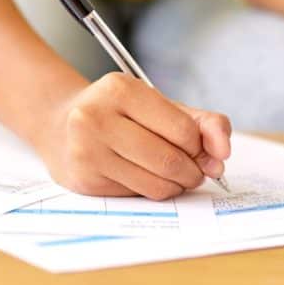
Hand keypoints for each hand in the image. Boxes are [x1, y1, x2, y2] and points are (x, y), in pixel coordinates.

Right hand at [38, 73, 231, 199]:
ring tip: (174, 176)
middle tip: (195, 172)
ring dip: (176, 186)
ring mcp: (86, 150)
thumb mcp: (160, 106)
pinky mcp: (84, 180)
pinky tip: (144, 176)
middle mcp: (96, 118)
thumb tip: (223, 152)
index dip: (201, 147)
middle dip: (193, 172)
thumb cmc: (120, 114)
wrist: (60, 125)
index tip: (201, 150)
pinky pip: (136, 195)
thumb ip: (203, 123)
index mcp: (120, 89)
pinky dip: (152, 190)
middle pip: (169, 160)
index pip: (183, 130)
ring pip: (155, 183)